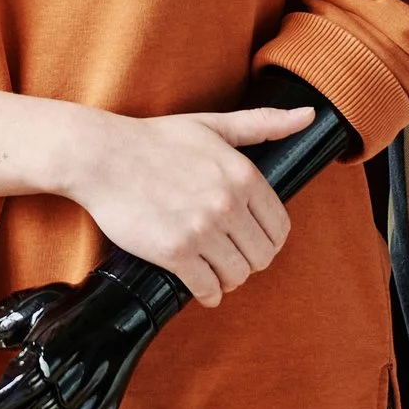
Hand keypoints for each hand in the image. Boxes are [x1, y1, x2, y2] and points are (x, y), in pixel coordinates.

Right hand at [51, 104, 312, 306]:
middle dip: (248, 260)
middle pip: (262, 256)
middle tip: (227, 256)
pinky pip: (208, 288)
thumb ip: (261, 123)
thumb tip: (308, 115)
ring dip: (227, 278)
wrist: (99, 155)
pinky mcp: (174, 251)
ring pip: (237, 275)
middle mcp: (227, 203)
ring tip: (212, 269)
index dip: (266, 239)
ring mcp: (201, 229)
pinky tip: (199, 283)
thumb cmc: (153, 140)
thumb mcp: (210, 125)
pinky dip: (208, 293)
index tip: (248, 240)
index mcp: (243, 174)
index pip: (280, 228)